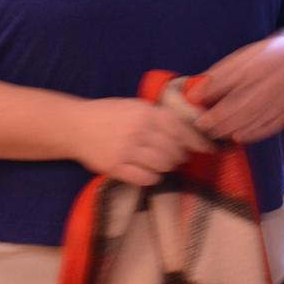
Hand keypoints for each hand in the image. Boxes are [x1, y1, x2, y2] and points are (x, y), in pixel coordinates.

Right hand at [67, 97, 212, 185]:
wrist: (75, 125)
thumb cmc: (108, 113)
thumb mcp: (134, 105)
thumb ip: (157, 115)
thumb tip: (189, 128)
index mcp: (145, 112)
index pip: (180, 129)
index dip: (198, 141)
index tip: (208, 148)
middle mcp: (138, 130)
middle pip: (174, 150)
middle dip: (181, 156)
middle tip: (181, 156)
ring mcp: (126, 150)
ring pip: (162, 165)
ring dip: (168, 166)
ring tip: (165, 163)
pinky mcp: (116, 167)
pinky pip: (146, 178)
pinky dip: (154, 177)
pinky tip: (151, 172)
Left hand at [186, 35, 283, 143]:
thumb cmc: (271, 54)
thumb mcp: (247, 54)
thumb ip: (225, 70)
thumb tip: (200, 85)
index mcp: (257, 64)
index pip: (228, 79)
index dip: (209, 91)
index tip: (193, 100)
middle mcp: (269, 82)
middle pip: (239, 104)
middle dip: (217, 117)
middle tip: (201, 124)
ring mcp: (281, 98)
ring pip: (253, 117)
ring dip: (231, 128)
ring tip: (214, 133)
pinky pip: (270, 125)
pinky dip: (253, 133)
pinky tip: (238, 137)